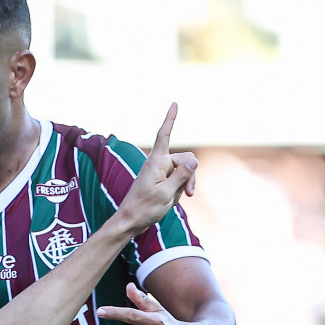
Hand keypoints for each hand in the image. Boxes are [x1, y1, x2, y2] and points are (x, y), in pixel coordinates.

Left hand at [112, 104, 198, 231]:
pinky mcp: (162, 181)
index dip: (170, 119)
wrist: (130, 222)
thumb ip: (182, 176)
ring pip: (184, 171)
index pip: (164, 135)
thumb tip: (195, 160)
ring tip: (177, 200)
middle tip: (189, 194)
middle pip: (185, 159)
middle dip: (191, 175)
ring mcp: (160, 172)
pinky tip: (173, 201)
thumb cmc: (144, 209)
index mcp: (156, 162)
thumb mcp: (167, 194)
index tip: (175, 103)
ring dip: (185, 185)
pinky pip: (178, 180)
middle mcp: (158, 163)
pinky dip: (180, 190)